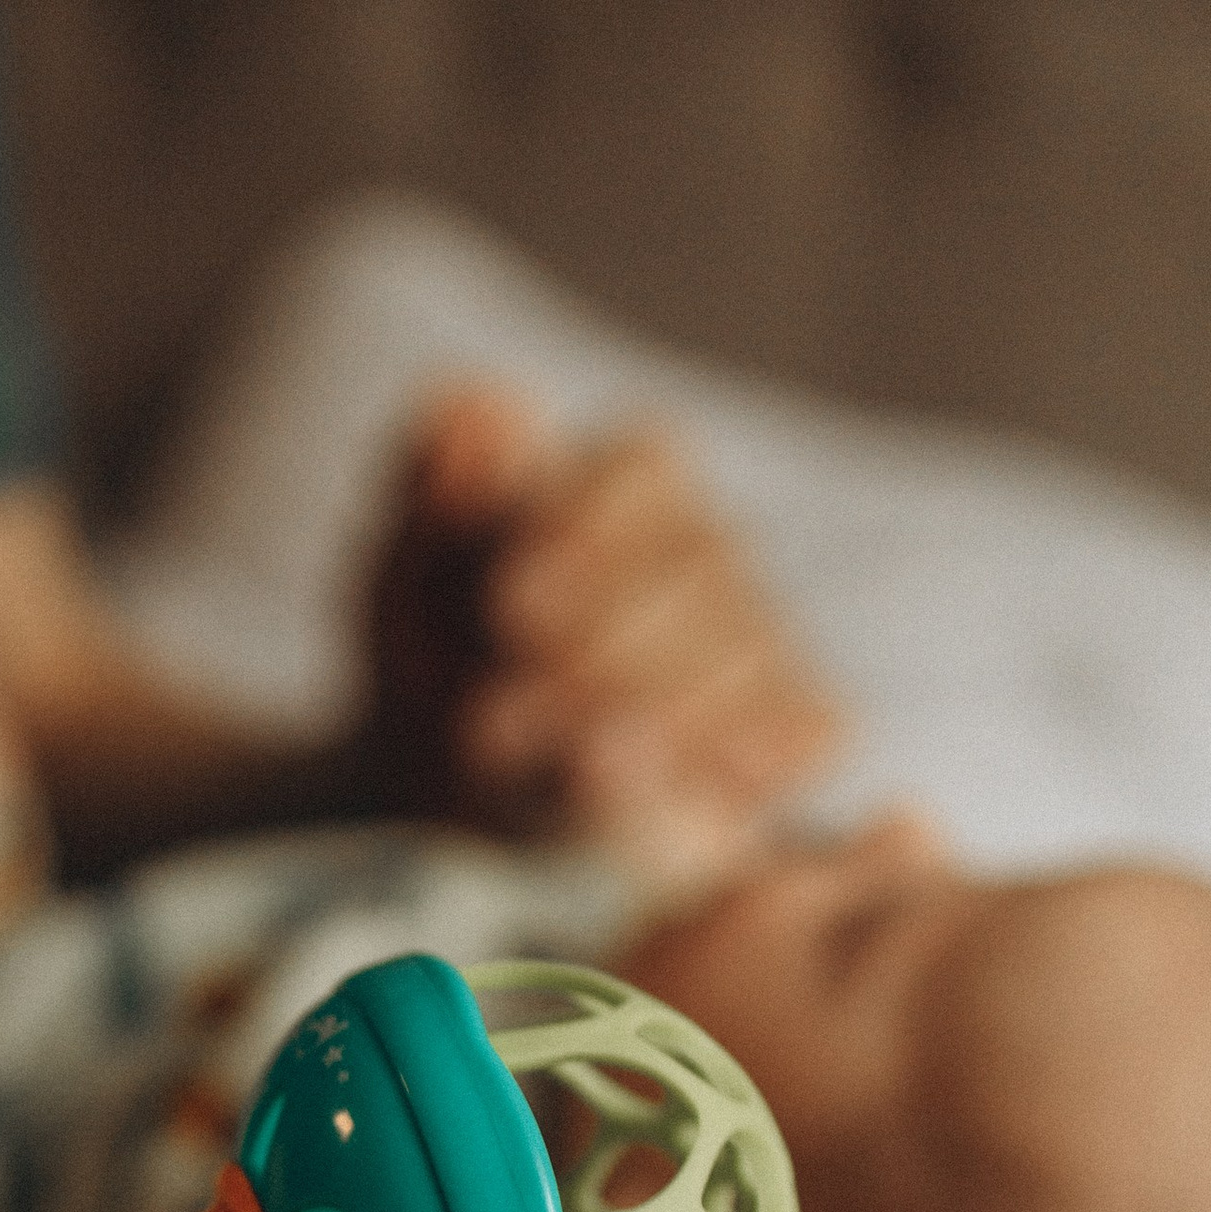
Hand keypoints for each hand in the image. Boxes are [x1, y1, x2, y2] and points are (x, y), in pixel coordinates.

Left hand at [362, 386, 841, 878]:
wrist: (457, 807)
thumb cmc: (439, 675)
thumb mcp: (403, 589)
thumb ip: (433, 497)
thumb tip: (479, 403)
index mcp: (623, 485)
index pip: (644, 469)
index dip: (585, 530)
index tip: (507, 602)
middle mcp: (708, 551)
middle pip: (705, 563)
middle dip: (600, 645)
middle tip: (493, 717)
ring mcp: (764, 638)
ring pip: (752, 652)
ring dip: (641, 716)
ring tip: (537, 770)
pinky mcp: (796, 729)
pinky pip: (807, 725)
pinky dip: (732, 759)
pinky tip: (648, 786)